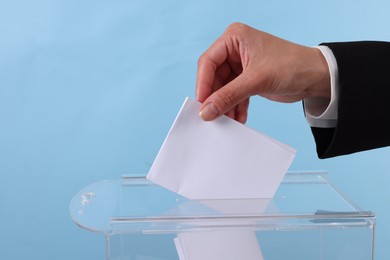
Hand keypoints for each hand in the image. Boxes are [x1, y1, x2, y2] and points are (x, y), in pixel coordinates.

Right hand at [196, 22, 330, 122]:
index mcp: (234, 38)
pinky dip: (236, 107)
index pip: (208, 62)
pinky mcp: (248, 79)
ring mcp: (241, 65)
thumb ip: (229, 96)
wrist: (317, 77)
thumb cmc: (292, 65)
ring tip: (228, 120)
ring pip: (224, 89)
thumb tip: (206, 111)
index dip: (203, 84)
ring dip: (226, 106)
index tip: (202, 103)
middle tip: (213, 116)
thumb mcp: (256, 80)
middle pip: (214, 77)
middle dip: (216, 98)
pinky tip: (239, 118)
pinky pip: (235, 95)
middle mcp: (235, 49)